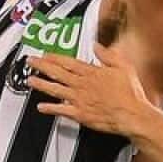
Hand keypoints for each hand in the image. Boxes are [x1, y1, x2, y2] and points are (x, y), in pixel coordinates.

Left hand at [28, 45, 154, 135]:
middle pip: (58, 73)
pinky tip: (41, 107)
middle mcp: (82, 85)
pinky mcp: (80, 114)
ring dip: (41, 84)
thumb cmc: (130, 93)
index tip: (45, 54)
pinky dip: (50, 108)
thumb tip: (97, 46)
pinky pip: (61, 110)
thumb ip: (108, 55)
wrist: (132, 114)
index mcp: (92, 73)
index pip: (69, 62)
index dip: (55, 58)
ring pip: (55, 90)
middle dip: (42, 66)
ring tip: (30, 81)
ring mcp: (79, 100)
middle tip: (31, 62)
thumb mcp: (123, 67)